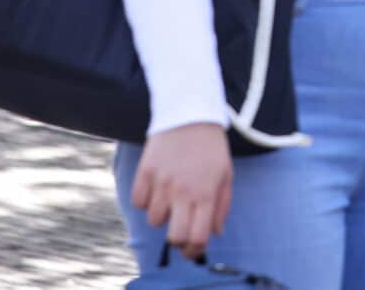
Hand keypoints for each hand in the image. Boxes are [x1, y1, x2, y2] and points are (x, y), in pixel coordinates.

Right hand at [131, 122, 233, 259]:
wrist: (189, 113)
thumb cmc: (210, 147)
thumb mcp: (226, 174)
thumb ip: (222, 206)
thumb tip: (214, 232)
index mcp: (206, 193)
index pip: (197, 238)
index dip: (194, 250)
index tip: (192, 248)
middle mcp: (183, 191)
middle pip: (174, 236)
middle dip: (177, 239)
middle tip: (179, 228)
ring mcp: (162, 181)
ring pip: (153, 220)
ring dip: (162, 214)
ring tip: (170, 197)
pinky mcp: (145, 171)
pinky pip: (138, 201)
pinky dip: (145, 200)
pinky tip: (156, 187)